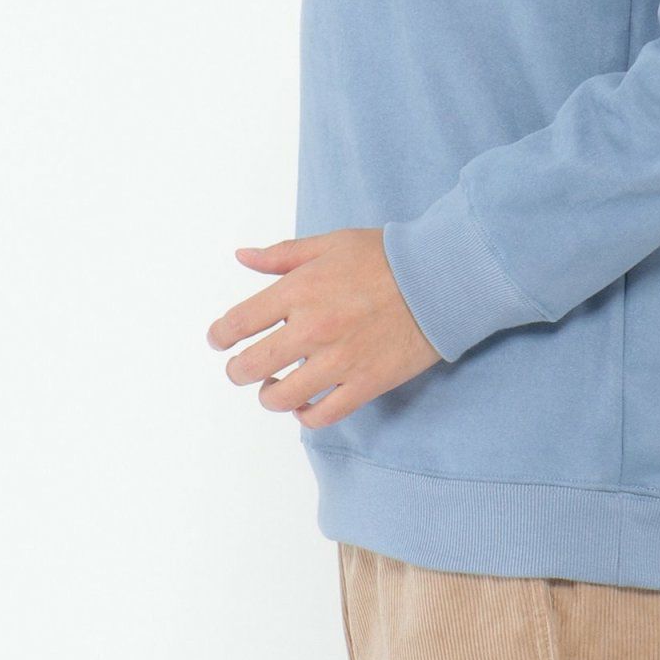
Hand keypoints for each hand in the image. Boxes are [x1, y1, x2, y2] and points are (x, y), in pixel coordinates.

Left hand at [206, 228, 442, 429]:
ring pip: (280, 397)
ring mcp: (338, 360)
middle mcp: (313, 328)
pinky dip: (304, 415)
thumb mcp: (330, 244)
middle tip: (241, 369)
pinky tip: (304, 404)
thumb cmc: (385, 257)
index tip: (221, 341)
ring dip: (268, 394)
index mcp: (300, 290)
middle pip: (251, 366)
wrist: (439, 279)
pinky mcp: (364, 384)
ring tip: (273, 387)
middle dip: (238, 370)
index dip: (220, 336)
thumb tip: (242, 257)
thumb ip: (282, 255)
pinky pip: (320, 416)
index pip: (239, 323)